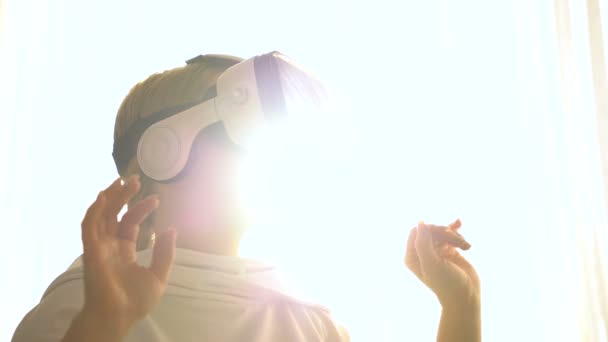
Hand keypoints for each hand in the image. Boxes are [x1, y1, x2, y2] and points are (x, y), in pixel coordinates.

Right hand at [80, 175, 175, 335]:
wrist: (119, 316)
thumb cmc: (135, 301)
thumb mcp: (158, 275)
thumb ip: (164, 252)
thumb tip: (170, 229)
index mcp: (124, 251)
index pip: (130, 224)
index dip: (140, 209)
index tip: (156, 199)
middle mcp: (109, 246)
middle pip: (113, 215)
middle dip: (122, 196)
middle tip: (134, 179)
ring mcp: (99, 247)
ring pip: (100, 216)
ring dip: (109, 198)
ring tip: (121, 181)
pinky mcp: (91, 251)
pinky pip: (88, 227)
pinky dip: (93, 212)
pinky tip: (102, 198)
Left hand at [404, 219, 479, 308]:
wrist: (465, 297)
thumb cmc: (446, 283)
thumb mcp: (432, 264)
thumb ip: (423, 243)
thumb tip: (420, 222)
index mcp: (412, 256)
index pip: (416, 231)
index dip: (431, 228)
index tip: (446, 233)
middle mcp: (421, 253)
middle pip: (431, 230)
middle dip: (445, 232)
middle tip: (458, 240)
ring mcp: (435, 251)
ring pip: (442, 232)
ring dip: (455, 235)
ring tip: (465, 246)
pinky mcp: (449, 251)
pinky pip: (450, 236)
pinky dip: (456, 232)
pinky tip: (459, 222)